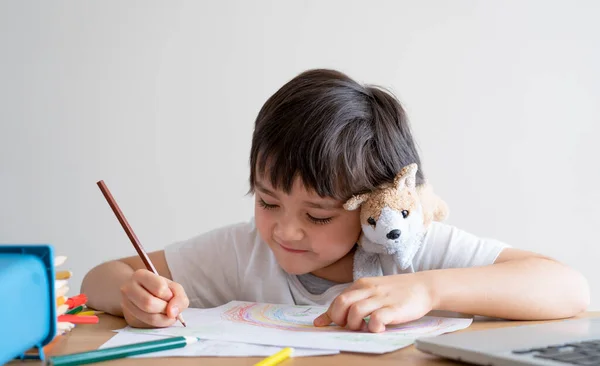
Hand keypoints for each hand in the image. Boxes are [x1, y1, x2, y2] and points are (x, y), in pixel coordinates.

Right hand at [120, 269, 189, 327]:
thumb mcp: (173, 287)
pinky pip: (147, 324)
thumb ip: (179, 297)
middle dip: (165, 308)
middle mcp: (128, 288)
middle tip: (168, 306)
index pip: (159, 288)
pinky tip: (161, 317)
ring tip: (166, 312)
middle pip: (149, 303)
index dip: (169, 295)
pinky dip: (159, 323)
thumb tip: (172, 313)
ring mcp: (126, 304)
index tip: (169, 295)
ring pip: (148, 317)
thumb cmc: (159, 287)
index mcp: (140, 275)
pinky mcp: (129, 317)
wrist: (142, 292)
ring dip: (163, 318)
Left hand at [313, 273, 436, 332]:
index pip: (338, 299)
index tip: (321, 324)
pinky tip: (378, 328)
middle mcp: (369, 290)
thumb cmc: (396, 291)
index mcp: (362, 284)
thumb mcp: (373, 290)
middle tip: (347, 326)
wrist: (424, 286)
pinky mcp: (395, 308)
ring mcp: (382, 299)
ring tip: (364, 327)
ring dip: (355, 324)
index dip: (329, 314)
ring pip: (356, 311)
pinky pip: (377, 319)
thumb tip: (330, 315)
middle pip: (342, 303)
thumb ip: (354, 300)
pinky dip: (373, 327)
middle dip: (338, 318)